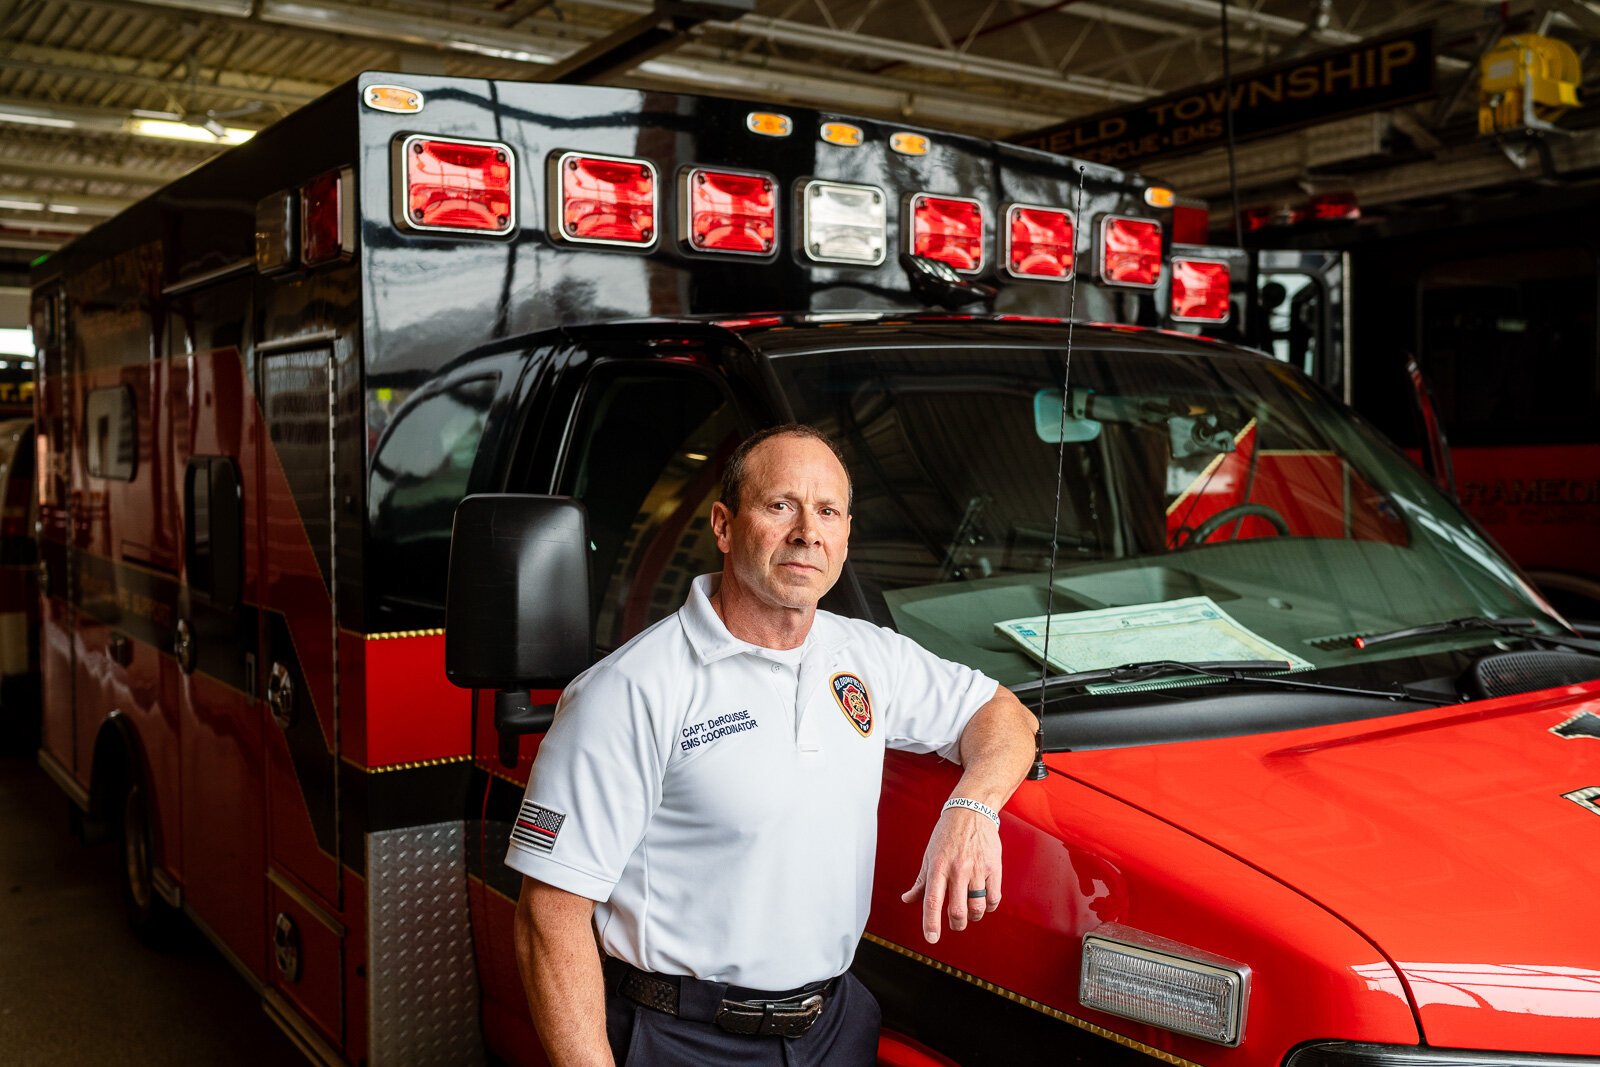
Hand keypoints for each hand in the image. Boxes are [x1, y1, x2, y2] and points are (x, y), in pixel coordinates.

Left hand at [899, 807, 1001, 943]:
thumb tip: (907, 900)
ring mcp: (977, 869)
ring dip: (973, 917)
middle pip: (958, 910)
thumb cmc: (946, 835)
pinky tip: (984, 903)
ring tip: (970, 913)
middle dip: (956, 924)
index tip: (931, 939)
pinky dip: (989, 907)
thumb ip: (921, 882)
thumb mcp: (929, 856)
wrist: (971, 810)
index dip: (931, 923)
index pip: (932, 900)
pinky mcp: (994, 867)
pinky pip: (993, 898)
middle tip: (955, 924)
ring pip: (977, 908)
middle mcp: (957, 869)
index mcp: (937, 867)